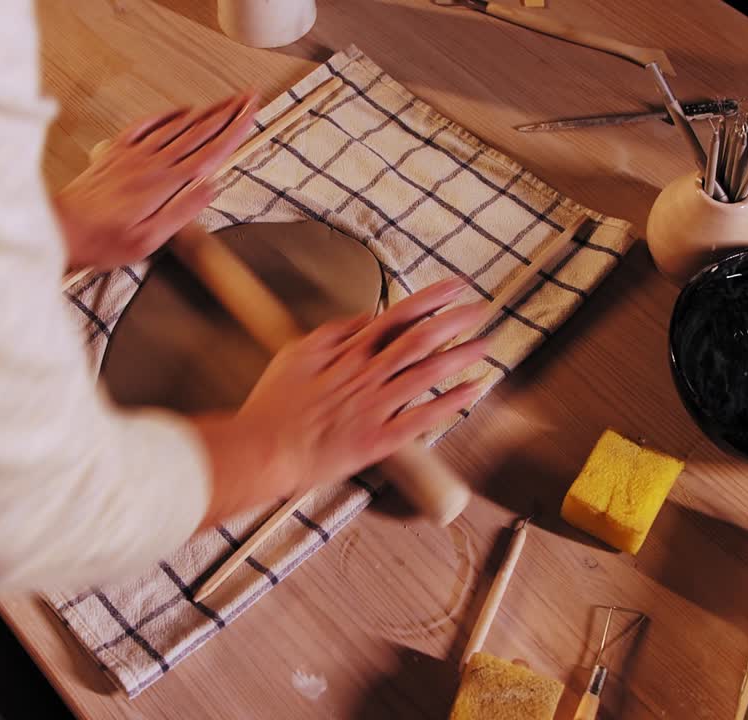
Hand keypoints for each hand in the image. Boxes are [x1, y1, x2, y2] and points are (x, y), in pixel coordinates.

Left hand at [55, 92, 257, 269]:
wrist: (61, 228)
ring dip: (206, 111)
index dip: (234, 129)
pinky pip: (147, 125)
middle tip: (249, 97)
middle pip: (199, 131)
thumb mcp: (149, 239)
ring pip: (178, 125)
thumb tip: (210, 187)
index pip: (210, 151)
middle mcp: (151, 162)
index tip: (251, 112)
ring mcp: (133, 154)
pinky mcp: (117, 152)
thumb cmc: (102, 240)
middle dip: (228, 112)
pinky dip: (169, 114)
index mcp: (164, 183)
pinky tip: (181, 110)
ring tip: (226, 101)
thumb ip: (182, 211)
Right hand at [195, 278, 490, 523]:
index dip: (430, 300)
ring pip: (426, 374)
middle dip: (455, 322)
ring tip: (486, 344)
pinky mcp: (377, 440)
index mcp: (347, 354)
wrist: (262, 450)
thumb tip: (366, 319)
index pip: (397, 317)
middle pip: (419, 340)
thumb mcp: (294, 354)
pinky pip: (422, 419)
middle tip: (481, 310)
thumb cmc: (273, 406)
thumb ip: (333, 333)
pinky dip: (450, 404)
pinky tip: (473, 391)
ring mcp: (374, 408)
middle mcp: (365, 376)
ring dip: (460, 356)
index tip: (455, 288)